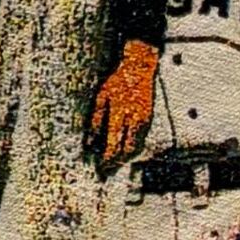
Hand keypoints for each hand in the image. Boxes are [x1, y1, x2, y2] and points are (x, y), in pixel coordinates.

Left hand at [89, 38, 159, 169]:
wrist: (140, 69)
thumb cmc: (117, 81)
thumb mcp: (101, 98)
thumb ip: (96, 121)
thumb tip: (90, 142)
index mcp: (121, 115)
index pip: (115, 144)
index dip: (108, 158)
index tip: (101, 166)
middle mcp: (134, 121)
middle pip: (127, 150)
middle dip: (117, 163)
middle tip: (106, 170)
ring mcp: (144, 121)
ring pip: (136, 147)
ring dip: (125, 158)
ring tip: (114, 163)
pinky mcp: (149, 120)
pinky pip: (141, 140)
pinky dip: (132, 148)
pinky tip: (124, 150)